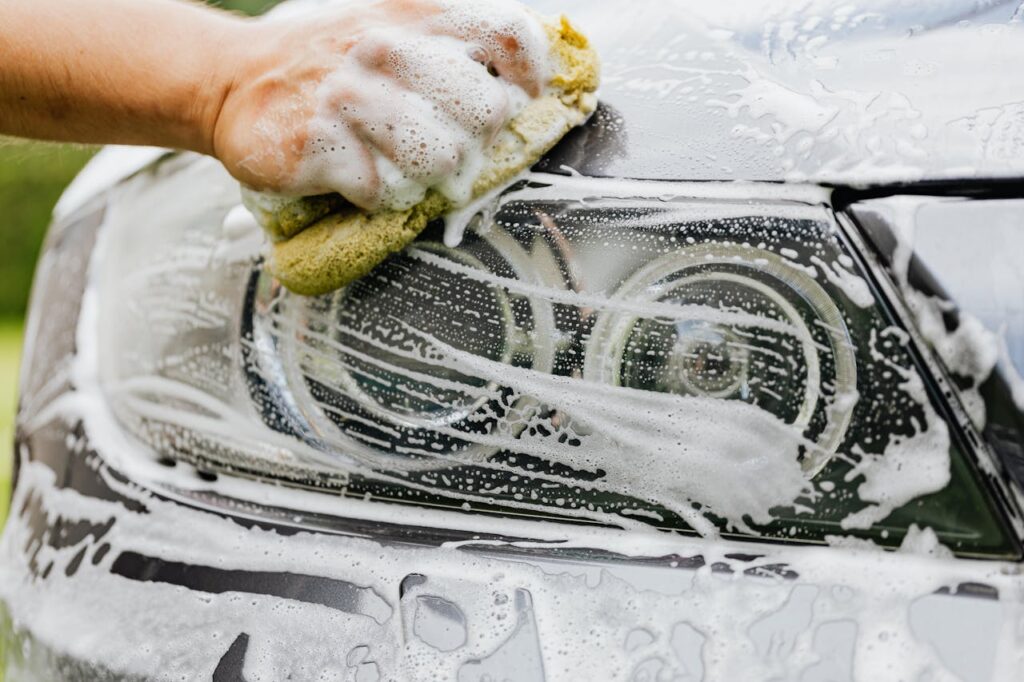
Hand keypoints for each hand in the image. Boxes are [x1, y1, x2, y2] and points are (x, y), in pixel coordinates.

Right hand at [213, 0, 549, 210]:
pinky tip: (354, 170)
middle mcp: (384, 46)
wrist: (232, 81)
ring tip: (394, 159)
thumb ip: (453, 47)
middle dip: (474, 138)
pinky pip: (386, 191)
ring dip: (426, 172)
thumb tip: (521, 91)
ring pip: (442, 158)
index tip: (521, 98)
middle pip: (486, 110)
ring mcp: (349, 96)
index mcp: (413, 12)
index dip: (529, 75)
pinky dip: (376, 193)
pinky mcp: (317, 145)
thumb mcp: (390, 26)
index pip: (508, 33)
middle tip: (442, 140)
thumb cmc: (329, 62)